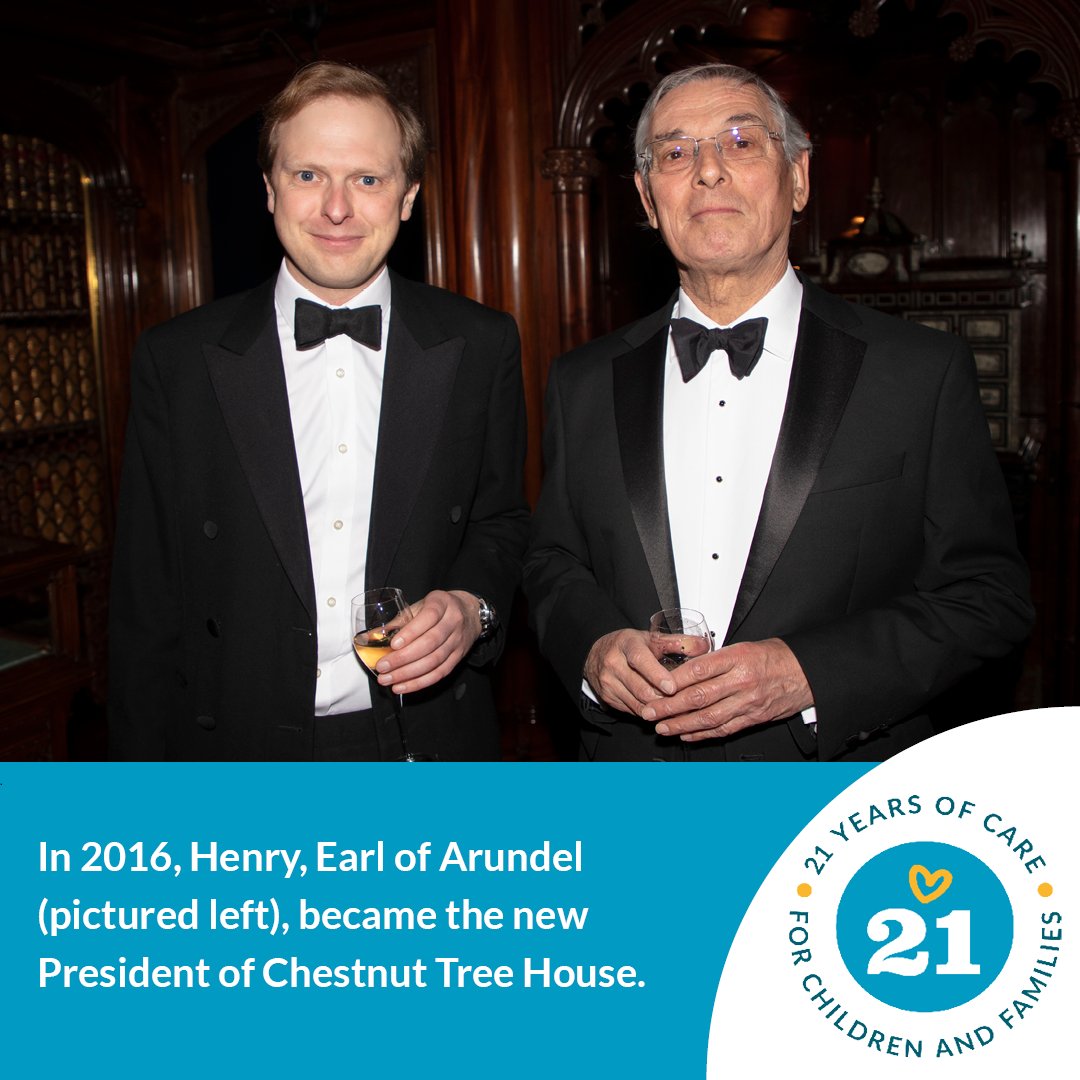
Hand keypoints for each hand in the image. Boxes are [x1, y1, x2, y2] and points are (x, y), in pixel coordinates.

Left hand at [374, 590, 480, 693]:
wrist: (469, 613)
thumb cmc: (439, 608)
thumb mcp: (421, 606)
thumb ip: (399, 621)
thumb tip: (371, 636)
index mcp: (442, 603)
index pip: (428, 617)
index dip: (411, 632)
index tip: (393, 644)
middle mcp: (453, 621)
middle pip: (430, 643)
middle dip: (404, 658)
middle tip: (383, 666)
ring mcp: (458, 641)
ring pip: (434, 661)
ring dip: (409, 674)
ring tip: (388, 679)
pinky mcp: (459, 657)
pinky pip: (440, 673)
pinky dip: (420, 682)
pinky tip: (403, 686)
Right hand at [584, 629, 675, 714]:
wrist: (597, 655)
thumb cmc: (629, 646)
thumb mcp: (650, 638)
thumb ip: (677, 642)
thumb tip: (703, 646)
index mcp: (626, 644)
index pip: (640, 660)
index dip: (657, 675)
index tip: (672, 687)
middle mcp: (613, 662)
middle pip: (640, 688)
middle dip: (663, 698)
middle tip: (681, 701)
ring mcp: (608, 682)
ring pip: (637, 703)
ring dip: (658, 708)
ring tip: (674, 707)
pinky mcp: (607, 697)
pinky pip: (632, 710)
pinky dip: (648, 712)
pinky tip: (659, 709)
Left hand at [640, 638, 812, 740]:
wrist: (804, 672)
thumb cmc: (773, 656)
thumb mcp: (743, 646)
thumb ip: (714, 659)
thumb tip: (683, 670)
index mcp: (737, 658)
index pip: (699, 670)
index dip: (674, 681)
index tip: (655, 686)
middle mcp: (741, 681)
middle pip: (698, 696)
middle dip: (669, 706)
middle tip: (649, 711)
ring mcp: (748, 702)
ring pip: (708, 717)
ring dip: (681, 725)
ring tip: (662, 727)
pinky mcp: (753, 718)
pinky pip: (724, 729)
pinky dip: (702, 734)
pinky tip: (686, 735)